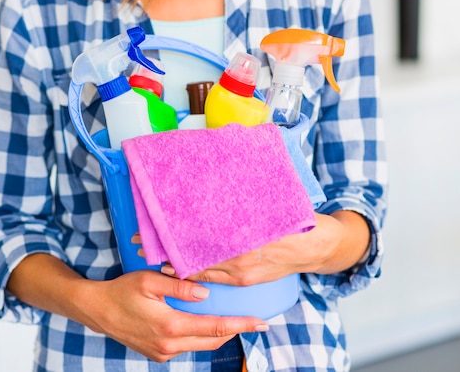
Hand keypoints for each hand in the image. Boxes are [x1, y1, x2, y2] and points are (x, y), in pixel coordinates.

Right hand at [73, 270, 267, 361]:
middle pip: (213, 340)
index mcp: (170, 326)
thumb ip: (181, 287)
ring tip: (233, 319)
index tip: (261, 323)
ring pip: (201, 345)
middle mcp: (169, 345)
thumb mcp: (149, 281)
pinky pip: (187, 346)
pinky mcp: (157, 355)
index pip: (215, 327)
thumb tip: (207, 294)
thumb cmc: (122, 291)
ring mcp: (163, 353)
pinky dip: (200, 336)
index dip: (241, 325)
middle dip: (235, 330)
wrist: (97, 311)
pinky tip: (204, 323)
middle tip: (255, 320)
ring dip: (217, 333)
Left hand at [159, 210, 370, 286]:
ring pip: (201, 270)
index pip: (200, 239)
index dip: (174, 236)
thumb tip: (216, 179)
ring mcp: (242, 273)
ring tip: (153, 257)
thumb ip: (243, 201)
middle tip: (141, 241)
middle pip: (194, 254)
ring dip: (176, 264)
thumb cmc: (294, 220)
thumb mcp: (270, 204)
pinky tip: (179, 270)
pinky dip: (195, 275)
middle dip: (167, 249)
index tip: (152, 229)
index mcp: (244, 239)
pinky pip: (215, 279)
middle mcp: (240, 259)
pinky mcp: (245, 280)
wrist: (318, 246)